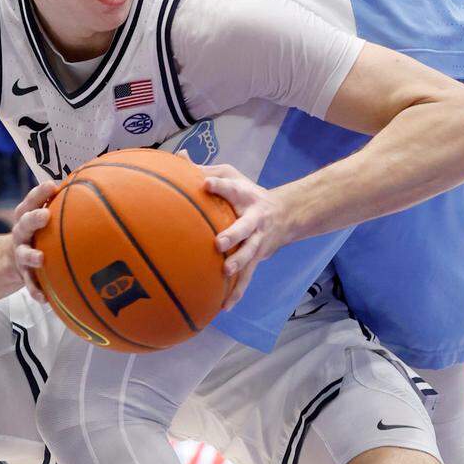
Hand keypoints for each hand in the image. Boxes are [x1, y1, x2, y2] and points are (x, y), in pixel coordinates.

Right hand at [13, 179, 60, 302]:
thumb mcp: (45, 219)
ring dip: (31, 256)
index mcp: (27, 215)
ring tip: (40, 258)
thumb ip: (63, 208)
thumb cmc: (38, 233)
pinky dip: (36, 290)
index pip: (31, 200)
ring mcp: (20, 253)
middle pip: (24, 222)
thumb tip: (98, 190)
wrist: (9, 259)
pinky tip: (44, 299)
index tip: (52, 185)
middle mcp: (21, 232)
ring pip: (23, 254)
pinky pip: (29, 284)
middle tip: (45, 216)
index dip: (40, 193)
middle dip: (34, 218)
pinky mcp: (22, 273)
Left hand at [202, 164, 288, 309]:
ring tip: (226, 272)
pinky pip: (247, 277)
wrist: (285, 215)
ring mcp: (257, 241)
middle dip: (234, 235)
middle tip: (219, 243)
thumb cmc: (247, 194)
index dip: (219, 185)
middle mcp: (254, 219)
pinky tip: (224, 306)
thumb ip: (205, 169)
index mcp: (244, 196)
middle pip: (245, 227)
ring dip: (239, 263)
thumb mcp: (232, 176)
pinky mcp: (257, 258)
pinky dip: (237, 292)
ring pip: (249, 254)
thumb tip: (178, 157)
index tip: (205, 183)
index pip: (231, 187)